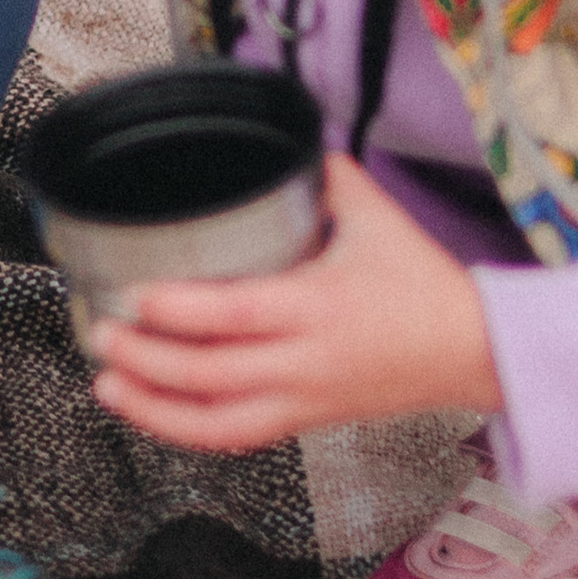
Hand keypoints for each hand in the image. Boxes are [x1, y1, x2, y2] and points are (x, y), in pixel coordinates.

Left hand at [88, 155, 503, 452]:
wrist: (474, 352)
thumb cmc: (426, 287)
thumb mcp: (377, 217)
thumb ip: (326, 175)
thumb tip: (285, 141)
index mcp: (319, 305)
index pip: (236, 314)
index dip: (178, 310)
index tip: (135, 294)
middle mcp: (306, 361)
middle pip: (211, 373)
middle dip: (146, 359)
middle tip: (102, 332)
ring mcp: (304, 399)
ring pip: (218, 421)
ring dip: (155, 407)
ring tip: (108, 382)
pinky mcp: (306, 422)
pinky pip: (238, 437)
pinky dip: (189, 430)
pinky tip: (152, 412)